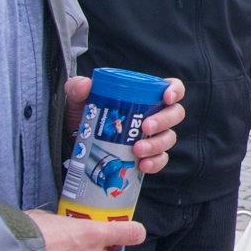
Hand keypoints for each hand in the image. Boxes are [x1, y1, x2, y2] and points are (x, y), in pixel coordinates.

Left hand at [63, 76, 187, 173]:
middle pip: (175, 114)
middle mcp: (155, 115)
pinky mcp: (149, 156)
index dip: (175, 90)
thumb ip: (77, 88)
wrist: (75, 145)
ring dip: (157, 144)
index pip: (172, 88)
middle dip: (164, 120)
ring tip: (138, 150)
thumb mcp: (78, 100)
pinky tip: (143, 165)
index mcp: (146, 96)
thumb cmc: (84, 116)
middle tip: (145, 127)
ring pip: (169, 138)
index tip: (167, 97)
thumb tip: (85, 85)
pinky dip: (155, 163)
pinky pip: (161, 160)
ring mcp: (153, 137)